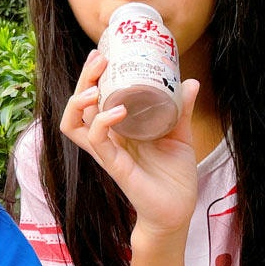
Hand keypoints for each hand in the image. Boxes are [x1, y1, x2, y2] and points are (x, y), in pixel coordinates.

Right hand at [60, 49, 200, 240]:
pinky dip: (102, 123)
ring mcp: (107, 153)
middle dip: (82, 80)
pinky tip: (118, 111)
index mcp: (116, 130)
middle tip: (98, 60)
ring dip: (78, 102)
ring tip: (95, 88)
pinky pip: (97, 142)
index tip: (102, 54)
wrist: (178, 211)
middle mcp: (105, 139)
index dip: (90, 77)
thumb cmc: (173, 176)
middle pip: (77, 106)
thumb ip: (181, 110)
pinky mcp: (114, 166)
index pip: (90, 99)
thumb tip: (190, 81)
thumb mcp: (179, 135)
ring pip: (74, 123)